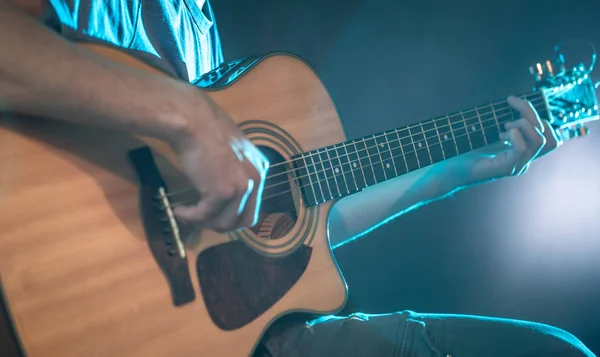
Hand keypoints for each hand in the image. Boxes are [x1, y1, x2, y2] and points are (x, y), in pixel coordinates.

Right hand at [170, 99, 268, 232]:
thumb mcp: (229, 151)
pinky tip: (179, 210)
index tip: (214, 212)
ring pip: (225, 223)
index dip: (232, 213)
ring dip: (205, 222)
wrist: (192, 120)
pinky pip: (204, 216)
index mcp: (260, 169)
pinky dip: (190, 217)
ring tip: (189, 214)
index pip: (253, 205)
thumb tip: (220, 190)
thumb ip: (232, 171)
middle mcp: (256, 180)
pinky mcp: (222, 193)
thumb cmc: (205, 128)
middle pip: (244, 220)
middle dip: (222, 224)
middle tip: (202, 219)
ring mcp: (241, 187)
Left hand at [455, 95, 560, 184]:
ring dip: (523, 125)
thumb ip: (505, 123)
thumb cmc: (463, 151)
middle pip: (549, 136)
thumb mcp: (489, 133)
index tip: (514, 103)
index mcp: (522, 152)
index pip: (549, 135)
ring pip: (541, 141)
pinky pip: (522, 149)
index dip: (536, 114)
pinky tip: (500, 135)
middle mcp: (524, 160)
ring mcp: (517, 166)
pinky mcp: (506, 169)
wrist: (447, 170)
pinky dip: (514, 135)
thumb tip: (516, 103)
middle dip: (532, 113)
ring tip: (504, 125)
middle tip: (511, 105)